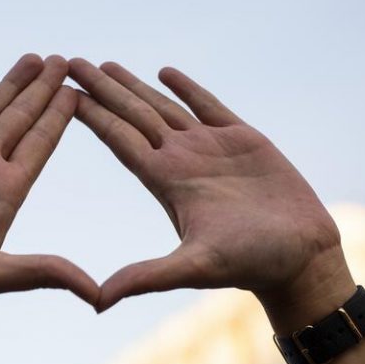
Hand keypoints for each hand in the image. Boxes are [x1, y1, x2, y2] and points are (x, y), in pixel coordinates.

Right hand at [0, 54, 98, 333]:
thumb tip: (99, 295)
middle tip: (66, 61)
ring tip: (36, 59)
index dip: (60, 117)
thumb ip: (41, 272)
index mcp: (3, 195)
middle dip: (43, 91)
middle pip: (21, 121)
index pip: (40, 146)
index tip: (82, 90)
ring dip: (12, 85)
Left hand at [69, 59, 355, 328]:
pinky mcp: (243, 140)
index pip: (119, 139)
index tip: (64, 92)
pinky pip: (208, 105)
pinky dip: (187, 88)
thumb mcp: (194, 268)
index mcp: (167, 181)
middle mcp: (182, 160)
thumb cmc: (251, 265)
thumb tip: (96, 301)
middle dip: (102, 89)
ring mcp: (210, 148)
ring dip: (134, 85)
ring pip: (163, 106)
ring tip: (105, 65)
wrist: (300, 258)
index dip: (92, 115)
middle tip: (70, 62)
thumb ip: (146, 277)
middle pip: (132, 115)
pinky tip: (165, 72)